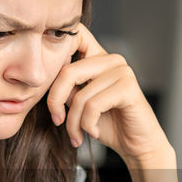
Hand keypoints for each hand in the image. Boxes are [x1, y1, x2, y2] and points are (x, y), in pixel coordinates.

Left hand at [46, 25, 172, 167]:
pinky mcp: (128, 87)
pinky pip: (93, 106)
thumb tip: (46, 81)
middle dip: (56, 101)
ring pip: (80, 96)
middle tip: (57, 121)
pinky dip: (88, 125)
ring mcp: (122, 71)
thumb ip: (67, 89)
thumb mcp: (80, 105)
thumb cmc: (108, 125)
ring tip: (77, 135)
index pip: (75, 36)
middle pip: (67, 72)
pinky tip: (94, 133)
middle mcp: (111, 60)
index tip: (45, 76)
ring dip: (74, 122)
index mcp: (98, 58)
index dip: (56, 47)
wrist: (136, 145)